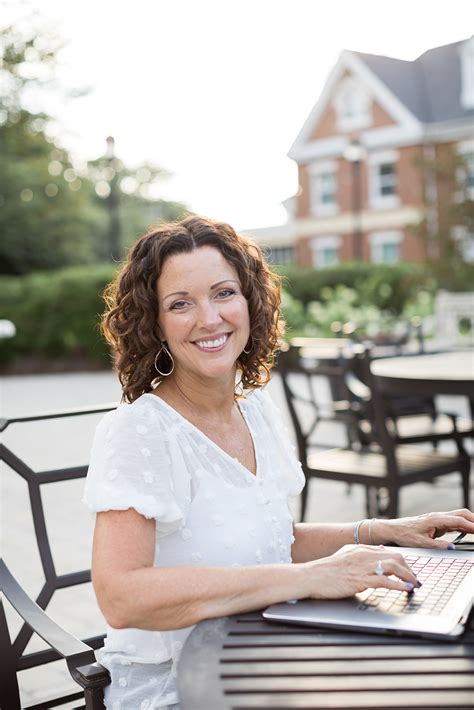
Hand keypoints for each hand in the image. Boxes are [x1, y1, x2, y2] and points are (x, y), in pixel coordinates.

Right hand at [305, 545, 419, 598]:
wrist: (311, 576)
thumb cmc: (325, 570)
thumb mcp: (343, 557)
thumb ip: (359, 556)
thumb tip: (378, 554)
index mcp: (359, 549)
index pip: (388, 551)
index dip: (401, 561)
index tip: (408, 570)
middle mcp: (363, 554)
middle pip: (395, 557)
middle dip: (408, 568)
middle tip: (415, 579)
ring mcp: (362, 566)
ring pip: (393, 566)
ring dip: (407, 576)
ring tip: (414, 584)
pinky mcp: (360, 579)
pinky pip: (384, 581)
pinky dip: (398, 585)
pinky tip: (405, 589)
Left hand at [377, 508, 473, 549]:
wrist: (394, 529)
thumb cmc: (405, 534)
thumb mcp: (420, 543)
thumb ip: (437, 545)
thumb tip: (452, 547)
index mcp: (435, 519)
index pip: (458, 521)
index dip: (471, 526)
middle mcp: (439, 517)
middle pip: (462, 514)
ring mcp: (439, 519)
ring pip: (459, 517)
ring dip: (470, 522)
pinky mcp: (438, 523)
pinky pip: (454, 522)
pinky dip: (464, 525)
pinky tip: (469, 531)